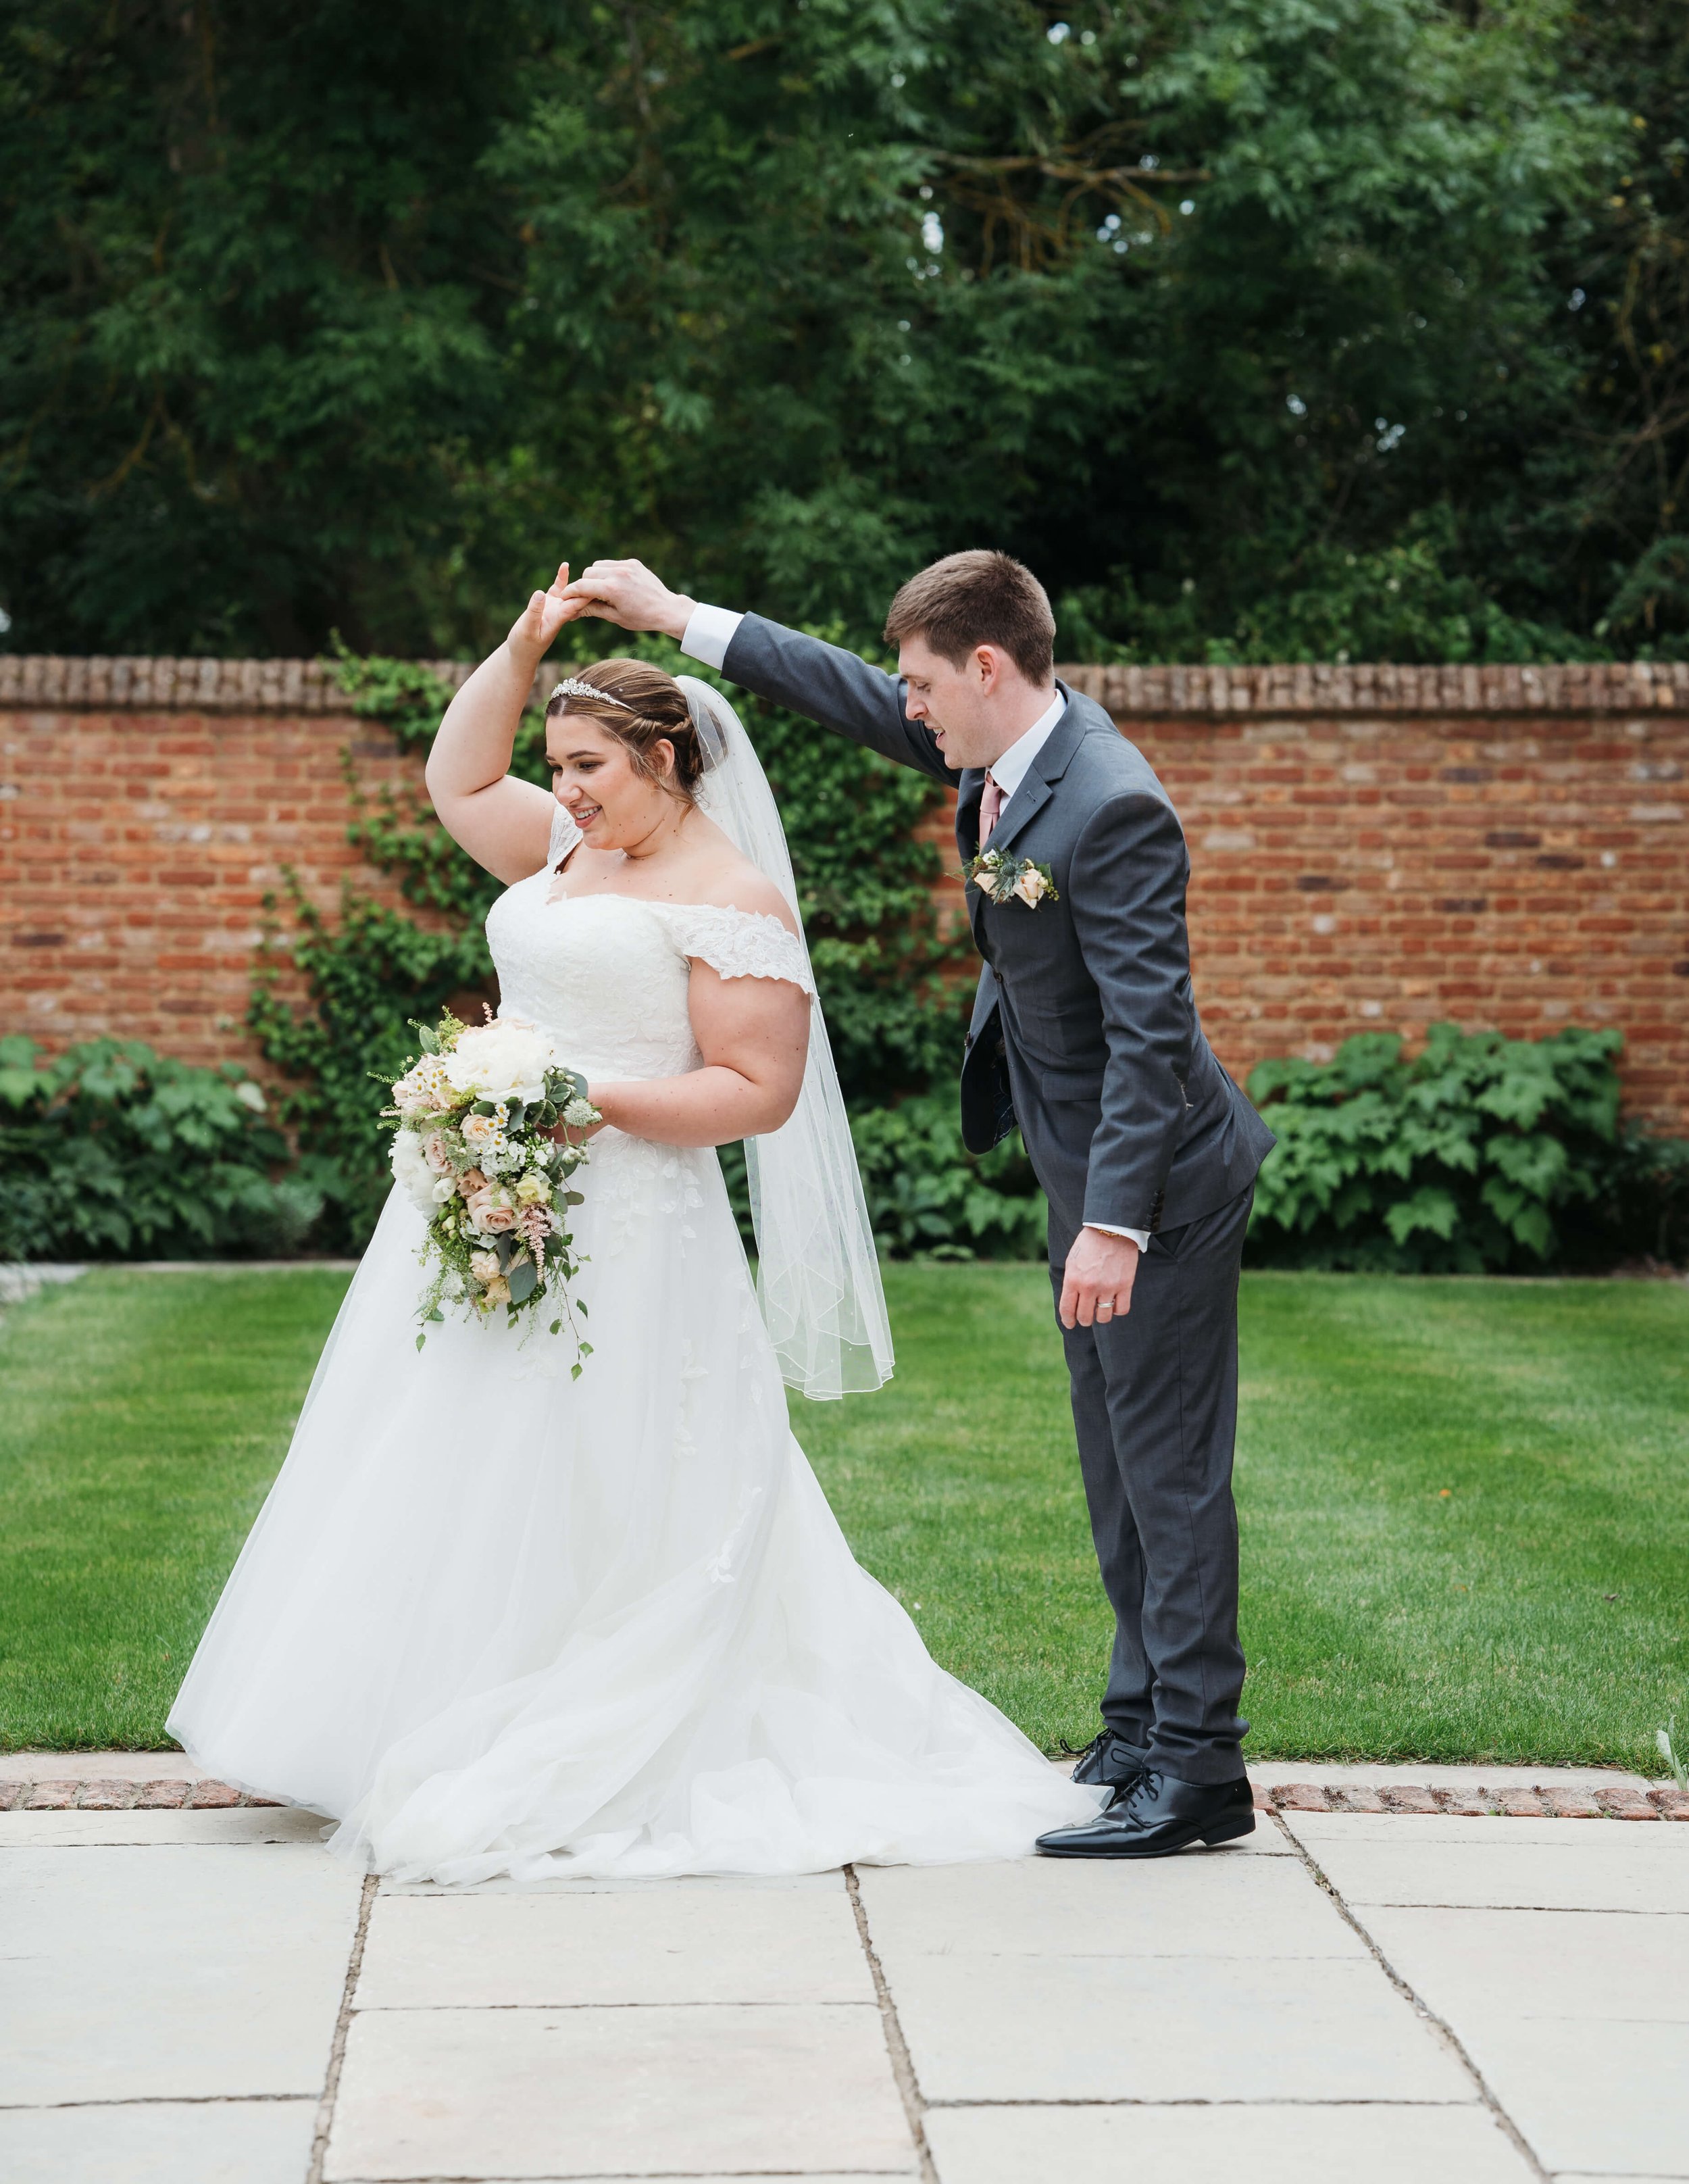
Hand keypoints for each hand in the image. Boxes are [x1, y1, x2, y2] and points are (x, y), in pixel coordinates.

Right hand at [507, 562, 593, 664]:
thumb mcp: (526, 630)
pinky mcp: (548, 602)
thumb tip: (540, 593)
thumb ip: (533, 612)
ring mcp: (556, 606)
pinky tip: (564, 565)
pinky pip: (558, 588)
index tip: (599, 582)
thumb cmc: (523, 646)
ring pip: (571, 591)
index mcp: (559, 618)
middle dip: (591, 586)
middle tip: (607, 573)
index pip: (577, 604)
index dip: (587, 593)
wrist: (521, 654)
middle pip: (579, 597)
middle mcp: (561, 612)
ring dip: (581, 581)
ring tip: (593, 569)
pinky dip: (561, 577)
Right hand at [561, 557, 695, 640]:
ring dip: (595, 576)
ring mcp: (626, 566)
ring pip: (598, 566)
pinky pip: (612, 564)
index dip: (570, 592)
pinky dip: (608, 572)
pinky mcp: (633, 563)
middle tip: (586, 596)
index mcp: (612, 589)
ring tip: (601, 591)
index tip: (564, 597)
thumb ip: (593, 609)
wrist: (666, 609)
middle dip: (584, 584)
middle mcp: (618, 573)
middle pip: (588, 573)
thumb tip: (573, 609)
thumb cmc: (641, 618)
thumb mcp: (615, 617)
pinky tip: (614, 584)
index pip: (582, 586)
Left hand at [1058, 1226, 1140, 1331]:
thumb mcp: (1071, 1262)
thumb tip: (1070, 1303)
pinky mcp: (1125, 1285)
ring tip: (1101, 1309)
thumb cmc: (1089, 1245)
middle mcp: (1090, 1286)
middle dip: (1084, 1320)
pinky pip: (1122, 1310)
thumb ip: (1070, 1283)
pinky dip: (1117, 1310)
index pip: (1067, 1310)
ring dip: (1100, 1317)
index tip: (1070, 1324)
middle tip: (1086, 1316)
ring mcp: (1108, 1287)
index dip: (1068, 1320)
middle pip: (1085, 1317)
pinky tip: (1114, 1303)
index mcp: (1073, 1280)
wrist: (1111, 1229)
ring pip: (1103, 1317)